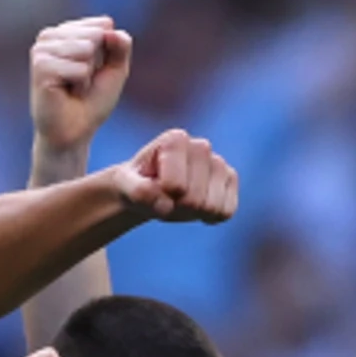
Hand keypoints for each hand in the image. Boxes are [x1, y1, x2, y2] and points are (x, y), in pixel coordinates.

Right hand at [31, 15, 130, 155]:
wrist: (75, 131)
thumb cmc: (93, 100)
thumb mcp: (115, 70)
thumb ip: (120, 45)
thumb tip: (109, 25)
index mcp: (66, 30)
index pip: (103, 25)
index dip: (108, 54)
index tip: (95, 71)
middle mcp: (50, 35)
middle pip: (95, 35)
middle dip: (96, 65)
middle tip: (81, 83)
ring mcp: (41, 49)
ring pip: (86, 50)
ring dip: (87, 76)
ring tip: (73, 87)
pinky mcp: (40, 66)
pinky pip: (79, 69)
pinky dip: (80, 85)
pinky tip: (66, 92)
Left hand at [110, 129, 235, 225]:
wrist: (151, 188)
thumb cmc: (138, 184)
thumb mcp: (125, 187)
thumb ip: (137, 191)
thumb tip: (164, 203)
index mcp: (175, 140)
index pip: (175, 186)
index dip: (162, 198)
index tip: (153, 189)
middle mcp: (201, 146)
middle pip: (195, 200)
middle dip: (178, 208)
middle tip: (166, 199)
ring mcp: (219, 163)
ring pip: (213, 207)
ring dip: (193, 214)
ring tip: (180, 201)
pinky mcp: (230, 179)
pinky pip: (227, 211)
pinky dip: (211, 217)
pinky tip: (198, 208)